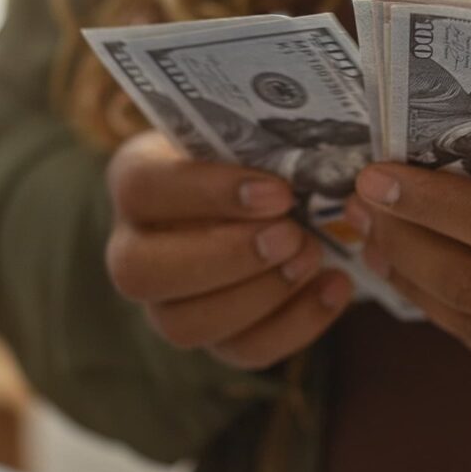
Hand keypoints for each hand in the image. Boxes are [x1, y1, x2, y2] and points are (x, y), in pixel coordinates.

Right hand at [104, 132, 354, 368]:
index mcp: (136, 181)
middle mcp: (134, 250)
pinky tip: (337, 285)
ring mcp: (167, 304)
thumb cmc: (257, 152)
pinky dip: (296, 324)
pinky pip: (243, 350)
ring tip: (315, 256)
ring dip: (259, 295)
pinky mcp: (213, 338)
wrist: (273, 194)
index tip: (277, 191)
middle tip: (293, 234)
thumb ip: (259, 131)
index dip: (207, 194)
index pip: (142, 189)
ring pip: (186, 324)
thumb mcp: (250, 130)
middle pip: (141, 272)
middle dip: (225, 258)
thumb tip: (302, 121)